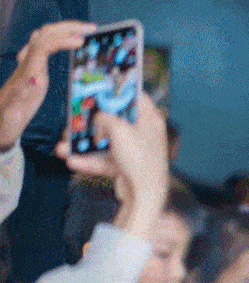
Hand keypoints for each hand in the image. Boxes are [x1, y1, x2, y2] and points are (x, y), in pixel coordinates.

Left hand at [0, 21, 95, 148]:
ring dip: (64, 29)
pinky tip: (71, 43)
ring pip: (43, 36)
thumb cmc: (7, 122)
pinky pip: (45, 45)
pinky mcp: (31, 66)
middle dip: (68, 27)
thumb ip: (22, 100)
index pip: (43, 46)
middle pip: (44, 34)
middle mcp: (26, 64)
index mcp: (27, 73)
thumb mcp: (13, 116)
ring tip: (85, 32)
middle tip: (91, 29)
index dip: (63, 39)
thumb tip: (36, 79)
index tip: (82, 41)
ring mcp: (27, 63)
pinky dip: (60, 38)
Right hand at [56, 94, 168, 238]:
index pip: (135, 95)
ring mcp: (136, 150)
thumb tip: (97, 116)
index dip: (117, 88)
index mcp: (150, 118)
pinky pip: (105, 159)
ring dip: (84, 143)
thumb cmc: (139, 160)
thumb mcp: (118, 129)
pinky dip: (90, 161)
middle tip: (74, 117)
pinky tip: (71, 161)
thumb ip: (104, 117)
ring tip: (63, 144)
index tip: (99, 86)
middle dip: (91, 120)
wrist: (145, 197)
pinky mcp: (127, 166)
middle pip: (115, 119)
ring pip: (106, 141)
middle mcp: (145, 132)